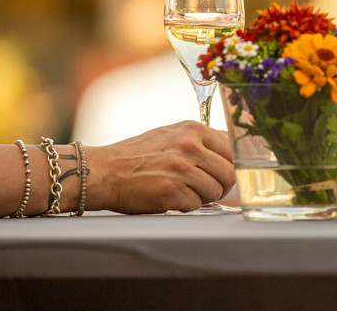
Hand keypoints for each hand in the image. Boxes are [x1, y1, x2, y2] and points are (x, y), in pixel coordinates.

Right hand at [86, 121, 235, 213]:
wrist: (104, 171)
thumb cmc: (137, 154)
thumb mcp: (172, 133)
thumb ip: (201, 138)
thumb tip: (230, 142)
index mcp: (193, 130)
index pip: (232, 150)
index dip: (229, 165)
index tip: (221, 173)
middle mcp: (189, 147)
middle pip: (229, 174)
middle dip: (220, 185)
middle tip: (204, 187)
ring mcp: (181, 169)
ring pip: (215, 191)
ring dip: (203, 197)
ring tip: (184, 191)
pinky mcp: (171, 192)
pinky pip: (196, 205)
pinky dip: (186, 206)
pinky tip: (172, 197)